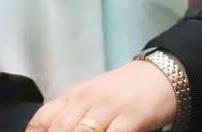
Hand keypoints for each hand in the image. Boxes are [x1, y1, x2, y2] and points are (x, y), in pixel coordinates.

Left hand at [25, 60, 176, 131]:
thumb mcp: (91, 99)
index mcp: (73, 96)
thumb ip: (70, 116)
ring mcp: (108, 108)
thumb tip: (49, 131)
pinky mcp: (131, 117)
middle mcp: (86, 100)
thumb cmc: (120, 93)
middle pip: (60, 128)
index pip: (43, 118)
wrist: (159, 75)